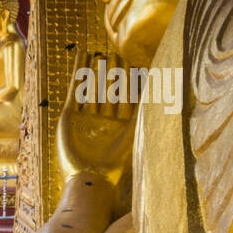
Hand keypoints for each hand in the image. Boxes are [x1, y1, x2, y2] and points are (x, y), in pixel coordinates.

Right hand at [56, 48, 136, 184]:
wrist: (89, 179)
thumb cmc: (115, 163)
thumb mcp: (135, 134)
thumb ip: (146, 113)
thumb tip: (163, 94)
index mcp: (121, 127)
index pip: (128, 98)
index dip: (132, 80)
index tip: (136, 63)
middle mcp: (104, 122)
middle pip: (110, 91)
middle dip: (114, 73)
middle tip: (116, 54)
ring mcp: (86, 118)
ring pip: (93, 87)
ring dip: (96, 70)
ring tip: (100, 53)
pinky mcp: (69, 116)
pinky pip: (75, 88)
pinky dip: (78, 70)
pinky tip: (81, 54)